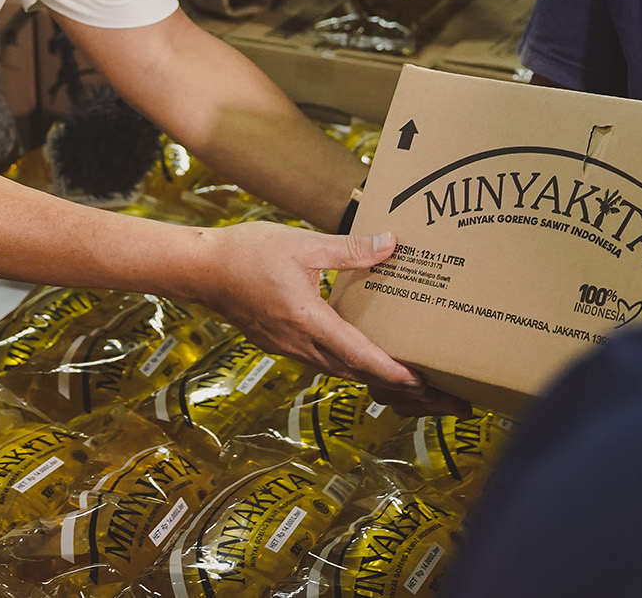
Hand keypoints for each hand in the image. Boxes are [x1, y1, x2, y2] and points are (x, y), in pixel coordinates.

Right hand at [184, 223, 463, 412]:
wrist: (200, 271)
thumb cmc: (246, 253)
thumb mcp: (302, 244)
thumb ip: (349, 249)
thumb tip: (389, 243)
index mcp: (308, 321)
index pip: (359, 354)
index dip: (393, 370)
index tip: (424, 383)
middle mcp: (301, 344)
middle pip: (358, 374)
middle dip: (401, 388)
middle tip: (441, 398)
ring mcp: (292, 349)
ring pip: (343, 373)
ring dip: (379, 381)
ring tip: (416, 387)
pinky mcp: (285, 345)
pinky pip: (328, 364)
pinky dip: (356, 370)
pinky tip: (371, 362)